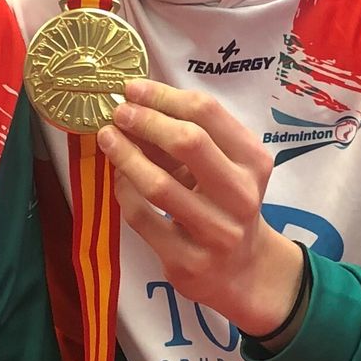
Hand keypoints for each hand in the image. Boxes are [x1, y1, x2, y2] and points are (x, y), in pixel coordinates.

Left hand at [96, 81, 303, 336]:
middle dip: (146, 121)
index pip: (208, 113)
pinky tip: (119, 177)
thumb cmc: (225, 203)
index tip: (134, 89)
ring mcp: (217, 232)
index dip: (164, 96)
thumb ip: (189, 138)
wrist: (243, 271)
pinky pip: (144, 218)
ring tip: (107, 138)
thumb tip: (136, 105)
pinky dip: (125, 192)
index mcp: (253, 161)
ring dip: (126, 155)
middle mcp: (241, 196)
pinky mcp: (189, 262)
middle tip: (119, 112)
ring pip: (160, 186)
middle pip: (189, 143)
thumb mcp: (223, 167)